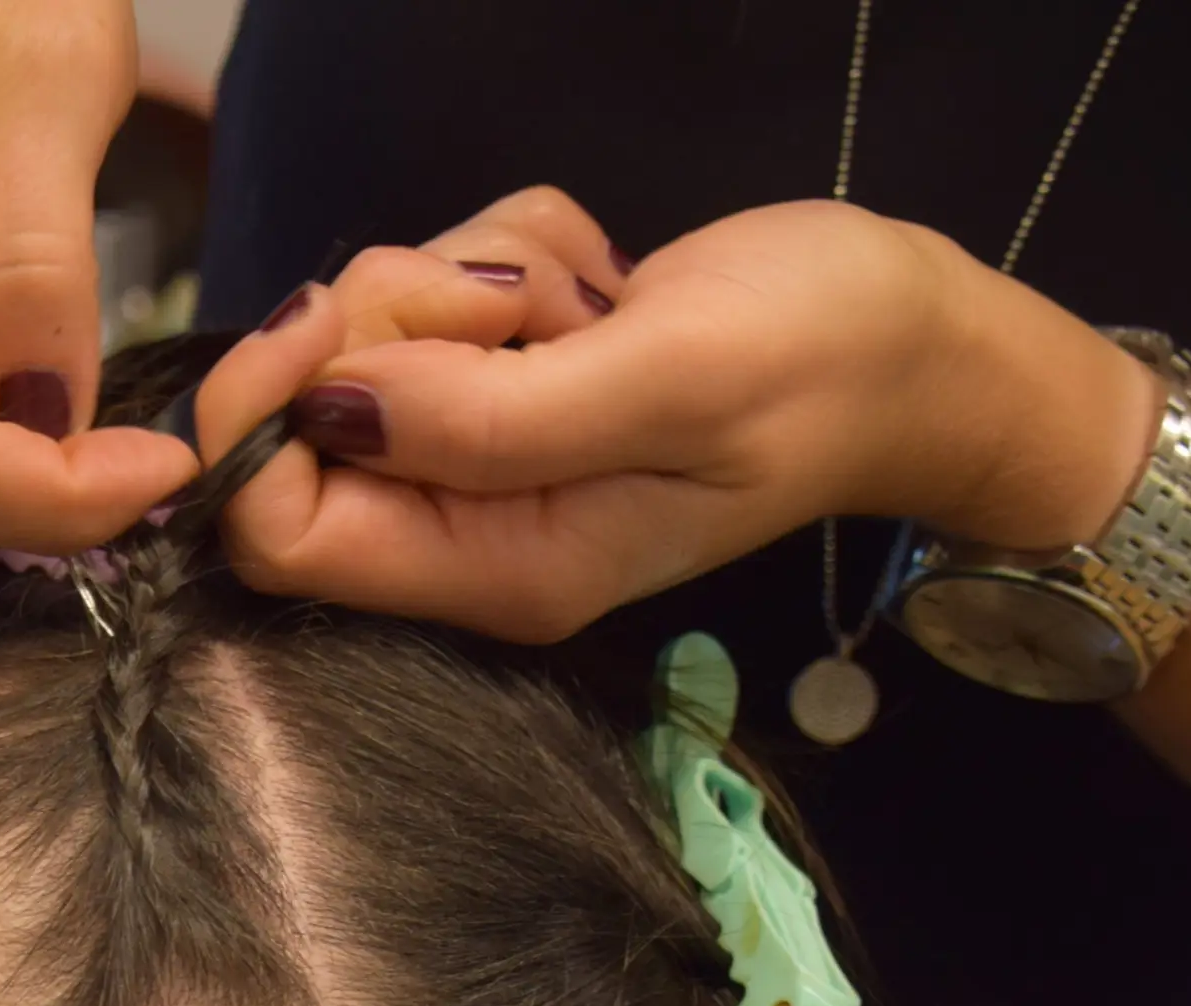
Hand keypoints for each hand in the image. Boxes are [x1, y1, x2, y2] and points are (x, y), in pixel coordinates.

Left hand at [196, 188, 1158, 642]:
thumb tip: (328, 408)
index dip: (269, 417)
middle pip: (307, 416)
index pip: (275, 535)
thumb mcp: (669, 385)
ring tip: (593, 303)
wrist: (922, 341)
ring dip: (470, 274)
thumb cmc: (821, 368)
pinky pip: (437, 286)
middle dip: (392, 318)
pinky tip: (605, 286)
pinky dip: (510, 251)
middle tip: (520, 307)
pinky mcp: (504, 375)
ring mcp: (484, 453)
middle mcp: (468, 529)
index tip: (336, 319)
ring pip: (370, 329)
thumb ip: (493, 418)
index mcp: (496, 570)